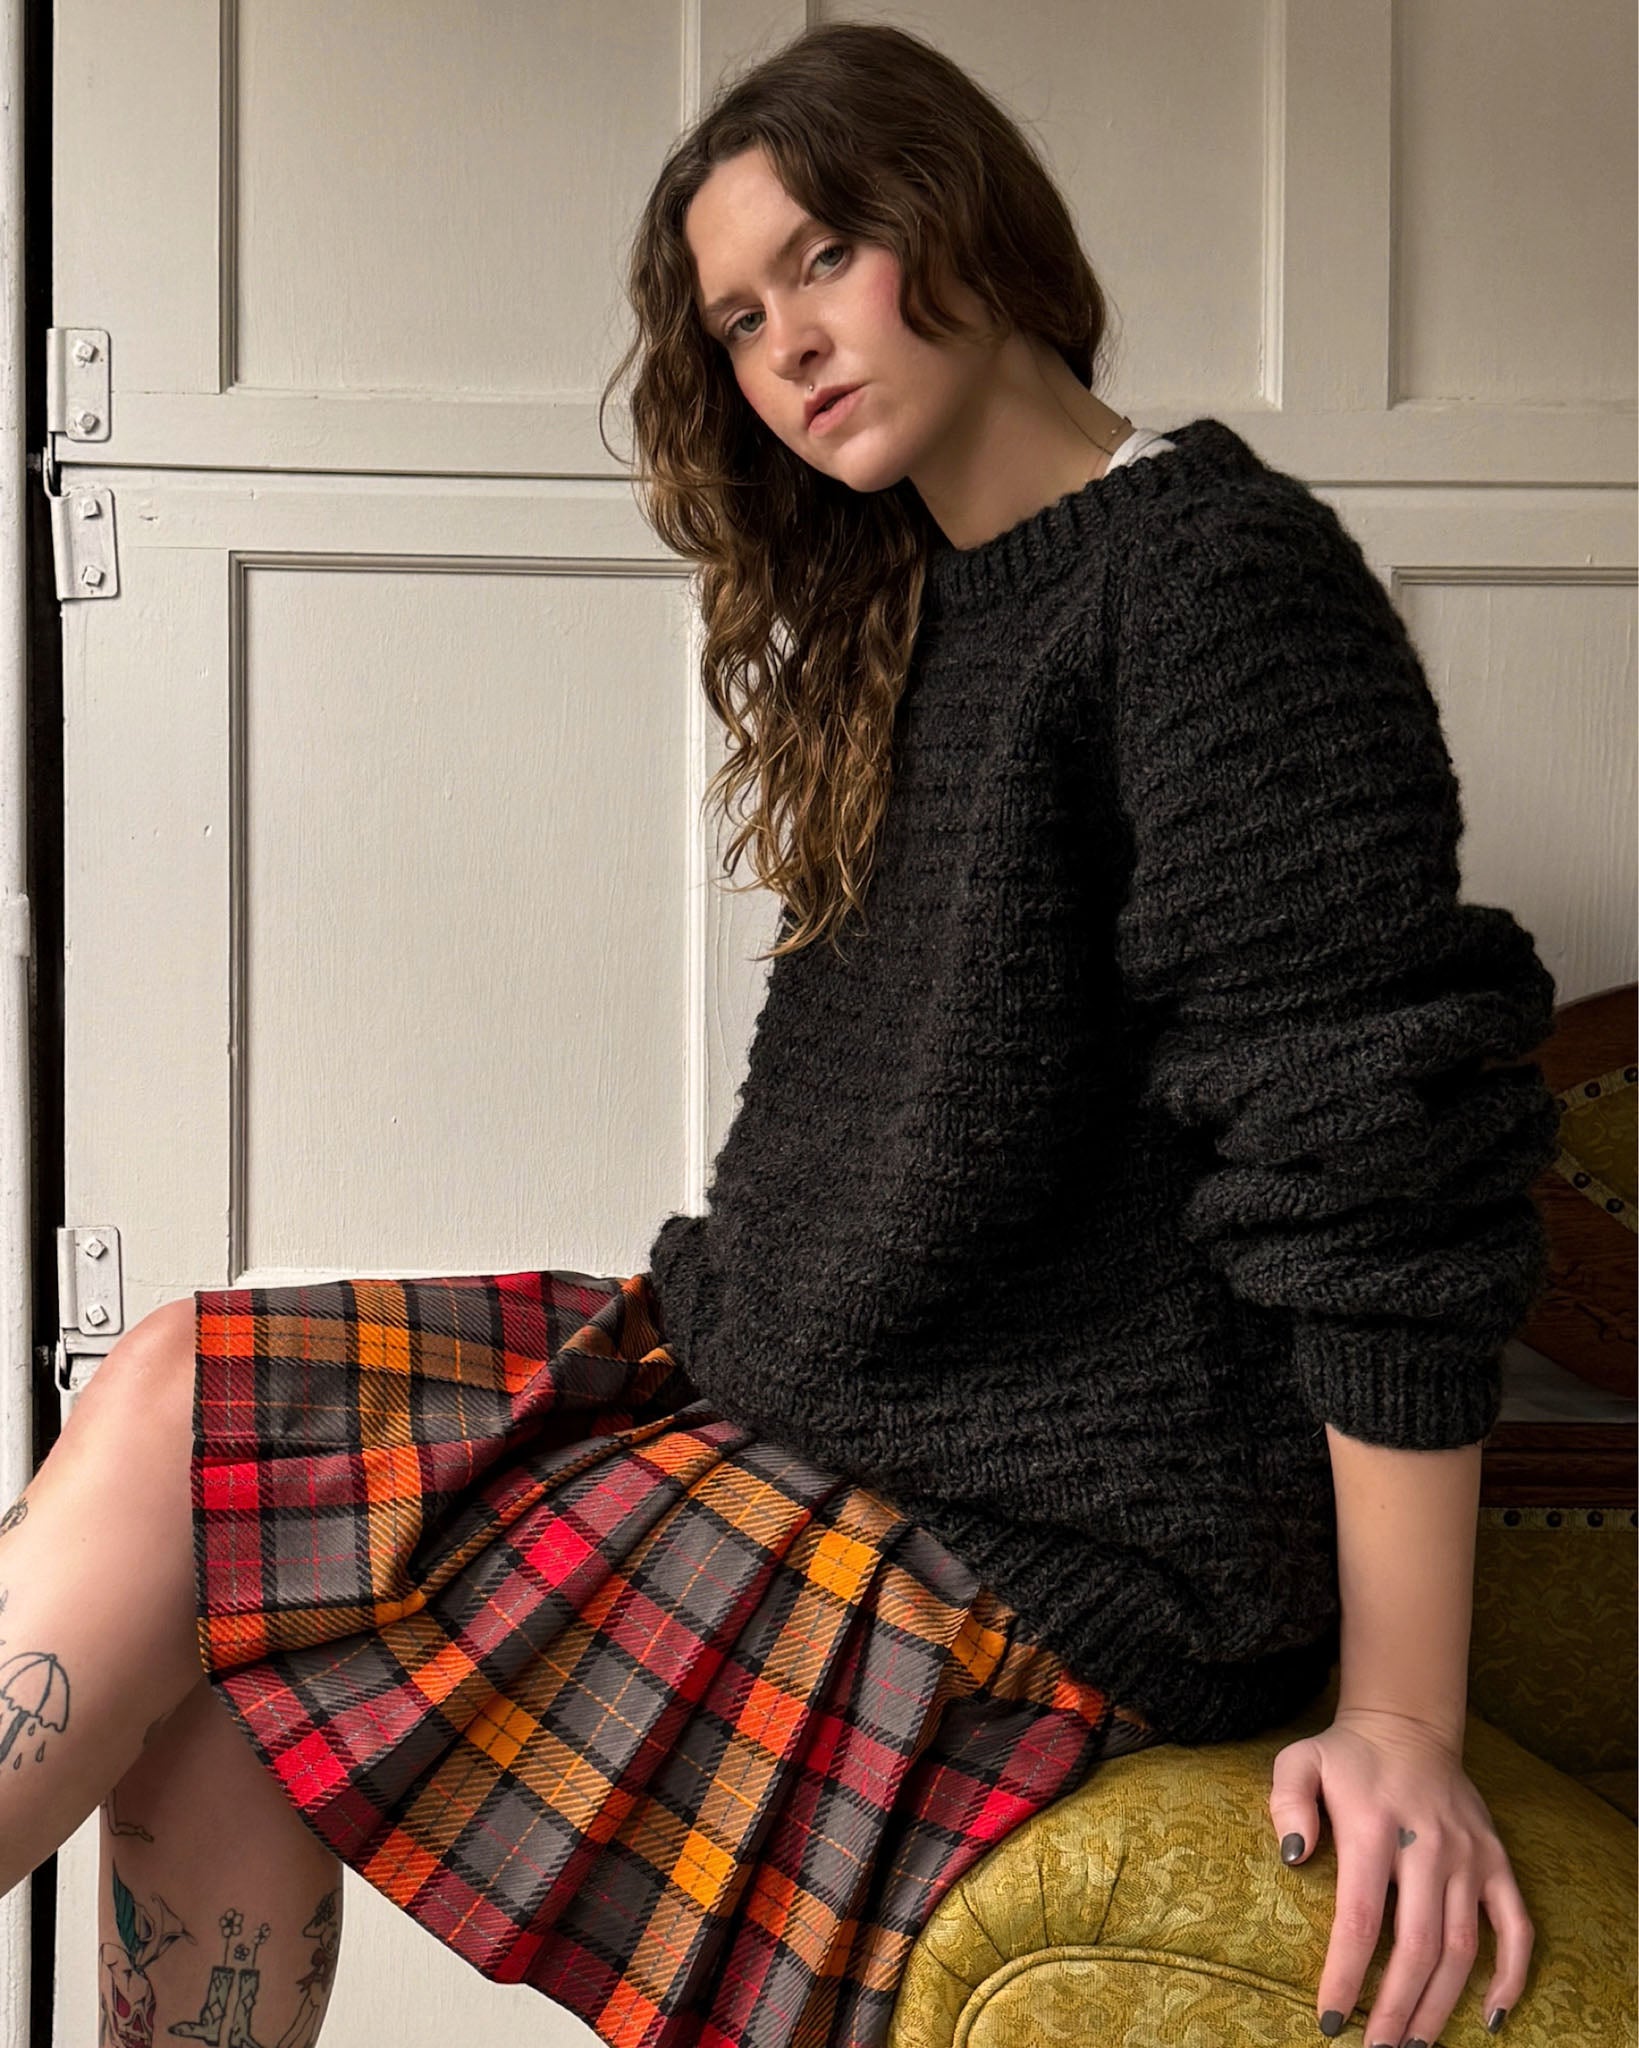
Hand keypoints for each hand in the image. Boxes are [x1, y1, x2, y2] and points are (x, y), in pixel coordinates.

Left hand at [1270, 1707, 1531, 2042]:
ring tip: (1412, 2045)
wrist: (1406, 1724)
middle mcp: (1428, 1844)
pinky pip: (1516, 1926)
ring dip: (1440, 2005)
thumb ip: (1287, 1803)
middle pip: (1417, 1946)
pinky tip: (1490, 2014)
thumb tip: (1292, 1857)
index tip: (1330, 2020)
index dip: (1347, 1975)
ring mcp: (1469, 1855)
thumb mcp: (1299, 1761)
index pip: (1360, 1917)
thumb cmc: (1345, 1757)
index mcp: (1375, 1825)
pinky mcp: (1496, 1860)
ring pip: (1462, 1948)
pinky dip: (1511, 1974)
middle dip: (1396, 2007)